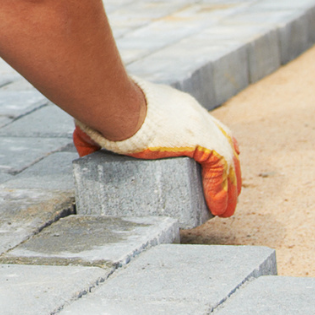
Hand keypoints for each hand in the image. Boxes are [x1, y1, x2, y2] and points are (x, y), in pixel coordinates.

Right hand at [74, 81, 242, 217]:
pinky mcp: (204, 141)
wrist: (114, 105)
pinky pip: (221, 170)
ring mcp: (201, 126)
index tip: (209, 166)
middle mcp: (194, 113)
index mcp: (175, 106)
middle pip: (223, 141)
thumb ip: (96, 136)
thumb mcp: (104, 123)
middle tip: (220, 191)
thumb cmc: (103, 110)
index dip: (212, 145)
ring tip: (223, 209)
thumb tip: (86, 155)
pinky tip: (219, 208)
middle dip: (227, 168)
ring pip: (227, 159)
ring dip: (228, 186)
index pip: (203, 125)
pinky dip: (221, 191)